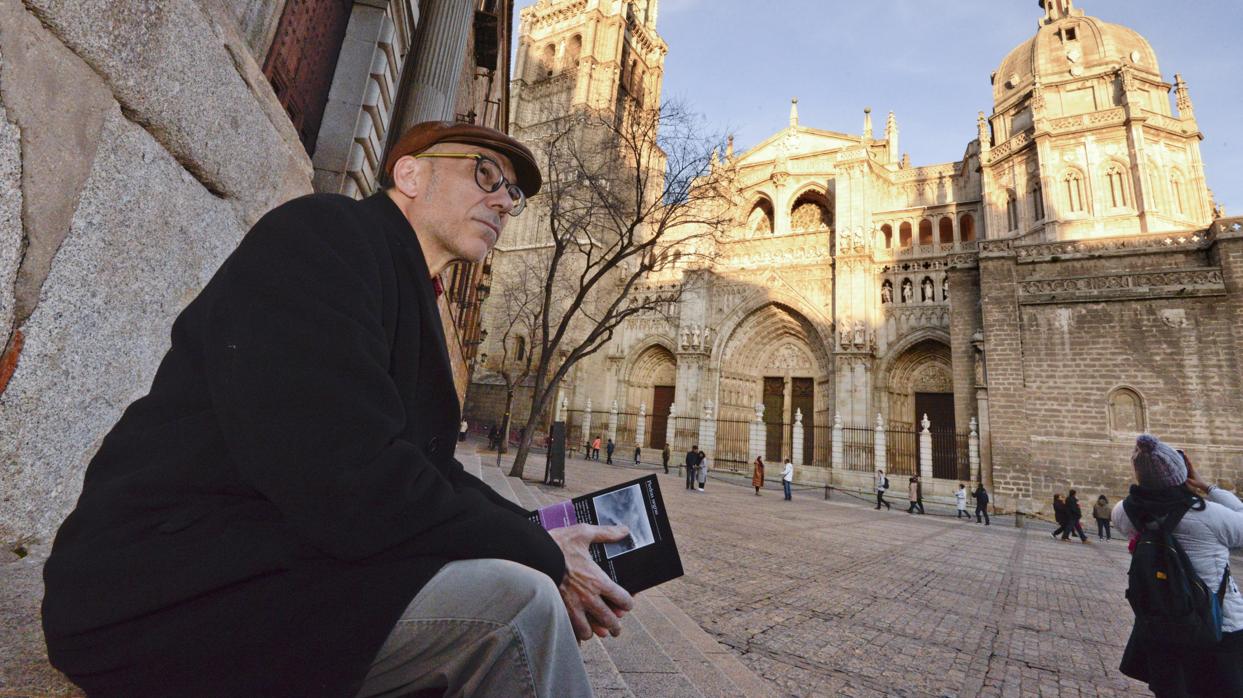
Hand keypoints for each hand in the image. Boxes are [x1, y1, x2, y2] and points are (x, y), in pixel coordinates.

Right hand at [547, 524, 634, 640]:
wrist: (530, 554)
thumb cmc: (557, 544)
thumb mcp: (583, 533)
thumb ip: (606, 533)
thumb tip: (624, 530)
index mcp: (598, 580)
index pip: (622, 600)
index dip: (627, 604)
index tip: (626, 604)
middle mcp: (588, 598)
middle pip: (609, 620)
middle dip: (615, 626)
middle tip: (615, 628)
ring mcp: (572, 608)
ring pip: (590, 631)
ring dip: (595, 631)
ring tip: (597, 631)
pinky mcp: (558, 611)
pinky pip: (570, 631)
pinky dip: (575, 635)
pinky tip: (577, 632)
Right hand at [1181, 451, 1211, 493]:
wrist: (1203, 485)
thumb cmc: (1197, 483)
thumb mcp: (1191, 482)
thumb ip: (1186, 479)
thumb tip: (1180, 476)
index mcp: (1192, 471)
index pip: (1189, 463)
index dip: (1187, 459)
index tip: (1184, 454)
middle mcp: (1192, 470)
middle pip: (1188, 463)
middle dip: (1185, 459)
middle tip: (1180, 454)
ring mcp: (1192, 471)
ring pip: (1188, 465)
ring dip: (1184, 462)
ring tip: (1180, 459)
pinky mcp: (1192, 473)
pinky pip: (1188, 468)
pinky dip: (1185, 466)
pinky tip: (1182, 466)